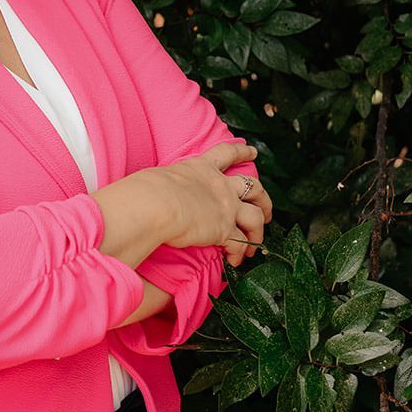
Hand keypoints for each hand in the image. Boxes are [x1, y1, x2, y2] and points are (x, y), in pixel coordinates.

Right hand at [148, 142, 271, 267]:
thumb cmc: (145, 190)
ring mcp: (226, 207)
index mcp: (200, 168)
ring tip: (256, 243)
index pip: (226, 154)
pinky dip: (239, 253)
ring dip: (259, 232)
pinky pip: (240, 243)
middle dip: (263, 198)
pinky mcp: (224, 230)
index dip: (241, 151)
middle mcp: (219, 185)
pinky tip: (234, 260)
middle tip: (266, 208)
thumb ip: (167, 184)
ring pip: (257, 216)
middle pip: (253, 187)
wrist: (154, 204)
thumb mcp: (159, 177)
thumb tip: (156, 192)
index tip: (252, 151)